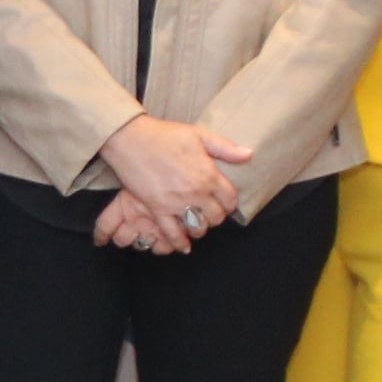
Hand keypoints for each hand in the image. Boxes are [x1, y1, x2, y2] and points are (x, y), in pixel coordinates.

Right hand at [97, 113, 248, 249]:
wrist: (132, 139)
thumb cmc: (165, 135)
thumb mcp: (198, 135)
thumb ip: (225, 147)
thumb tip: (249, 154)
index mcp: (209, 174)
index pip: (230, 199)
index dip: (229, 203)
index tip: (224, 203)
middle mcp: (196, 192)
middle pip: (216, 217)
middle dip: (216, 217)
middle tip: (210, 213)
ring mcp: (177, 203)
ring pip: (197, 227)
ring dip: (199, 228)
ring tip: (196, 224)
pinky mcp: (158, 209)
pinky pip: (172, 233)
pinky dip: (179, 243)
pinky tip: (184, 247)